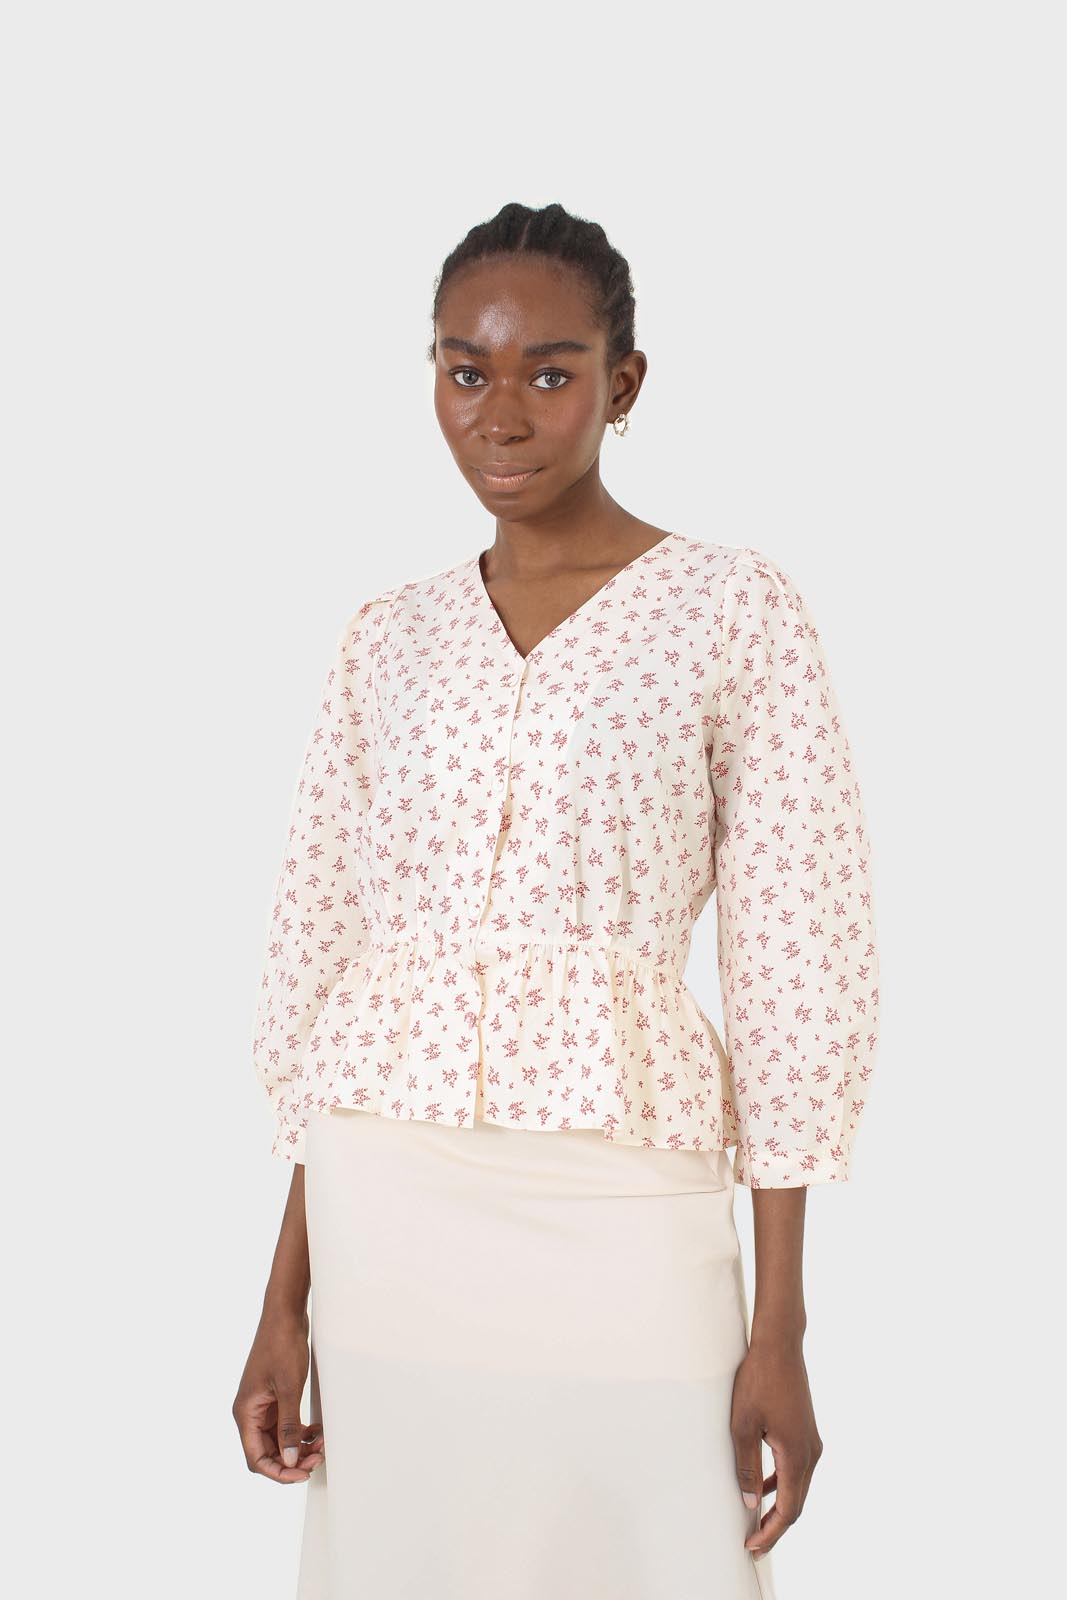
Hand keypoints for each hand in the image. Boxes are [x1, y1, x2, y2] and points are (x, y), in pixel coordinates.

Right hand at [232, 1307, 324, 1483]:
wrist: (284, 1314)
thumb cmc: (282, 1345)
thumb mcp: (288, 1387)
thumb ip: (289, 1426)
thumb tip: (290, 1460)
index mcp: (246, 1413)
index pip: (256, 1458)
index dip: (278, 1472)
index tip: (302, 1474)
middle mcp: (250, 1412)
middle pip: (267, 1452)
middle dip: (292, 1460)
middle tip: (318, 1458)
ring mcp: (262, 1405)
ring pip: (278, 1440)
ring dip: (299, 1447)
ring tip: (322, 1445)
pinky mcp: (274, 1397)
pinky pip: (285, 1425)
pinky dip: (300, 1432)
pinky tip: (317, 1432)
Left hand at [730, 1333, 822, 1556]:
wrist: (779, 1345)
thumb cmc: (758, 1381)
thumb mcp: (743, 1426)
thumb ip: (747, 1467)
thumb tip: (750, 1504)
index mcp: (797, 1456)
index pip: (788, 1510)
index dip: (770, 1533)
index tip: (752, 1547)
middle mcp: (811, 1453)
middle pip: (797, 1503)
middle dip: (775, 1527)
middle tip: (753, 1545)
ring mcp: (811, 1441)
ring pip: (798, 1486)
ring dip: (779, 1506)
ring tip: (757, 1522)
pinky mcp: (806, 1431)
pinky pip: (797, 1468)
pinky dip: (782, 1484)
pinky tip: (764, 1486)